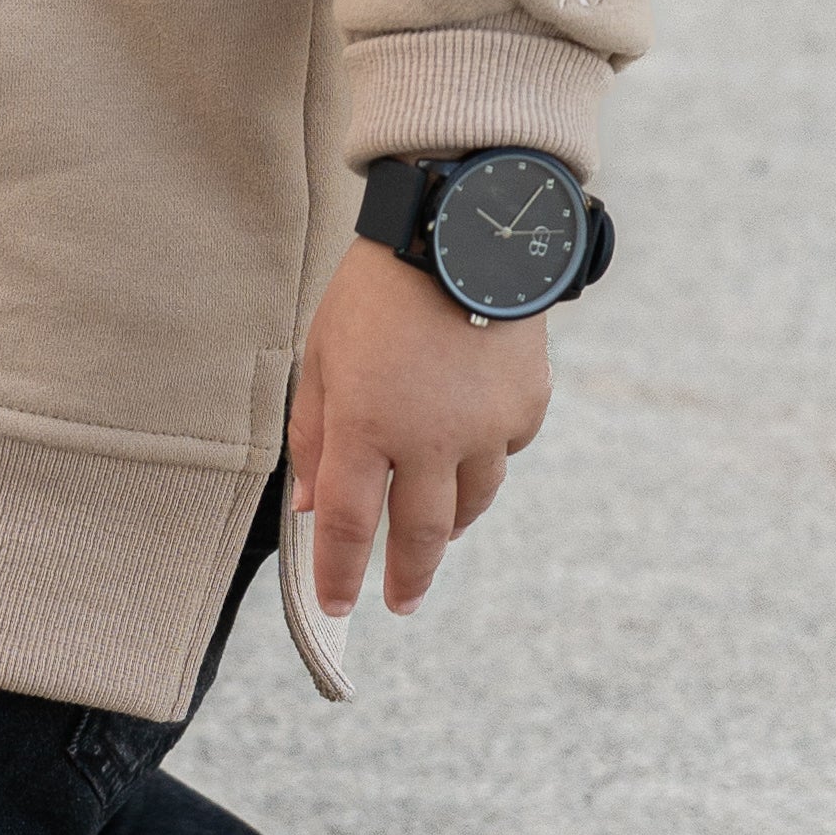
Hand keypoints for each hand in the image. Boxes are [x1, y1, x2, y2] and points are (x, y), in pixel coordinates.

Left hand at [289, 238, 551, 624]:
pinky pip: (504, 454)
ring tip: (436, 537)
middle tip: (399, 604)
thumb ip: (314, 433)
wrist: (462, 228)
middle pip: (420, 535)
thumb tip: (310, 504)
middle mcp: (430, 437)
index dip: (339, 575)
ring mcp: (485, 426)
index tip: (336, 606)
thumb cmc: (377, 288)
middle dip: (407, 580)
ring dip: (449, 527)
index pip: (349, 526)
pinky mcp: (524, 406)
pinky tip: (470, 450)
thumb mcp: (323, 353)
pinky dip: (484, 462)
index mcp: (367, 424)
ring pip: (470, 504)